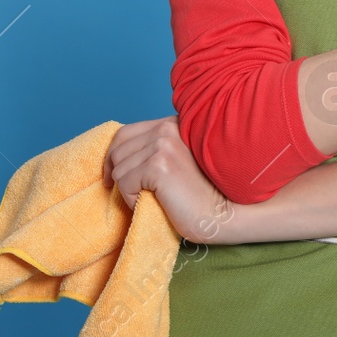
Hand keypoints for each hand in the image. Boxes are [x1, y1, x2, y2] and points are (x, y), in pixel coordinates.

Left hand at [103, 116, 235, 244]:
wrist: (221, 213)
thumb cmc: (200, 193)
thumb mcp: (177, 159)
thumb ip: (155, 148)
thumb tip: (116, 155)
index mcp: (172, 124)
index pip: (126, 132)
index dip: (114, 155)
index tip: (115, 176)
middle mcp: (167, 128)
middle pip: (118, 149)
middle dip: (117, 174)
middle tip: (128, 192)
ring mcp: (163, 145)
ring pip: (119, 168)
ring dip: (127, 189)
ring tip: (148, 198)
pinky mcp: (158, 165)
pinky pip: (124, 182)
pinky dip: (130, 199)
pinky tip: (151, 202)